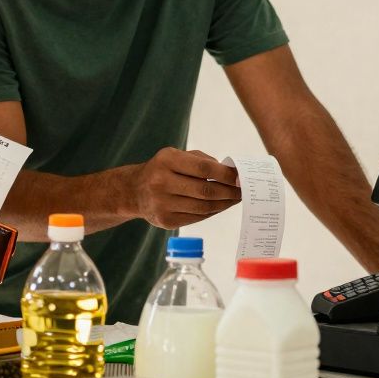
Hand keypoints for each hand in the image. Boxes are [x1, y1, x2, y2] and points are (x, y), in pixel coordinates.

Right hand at [125, 148, 241, 228]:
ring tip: (236, 199)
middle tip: (244, 190)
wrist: (134, 191)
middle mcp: (161, 182)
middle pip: (205, 191)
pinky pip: (197, 218)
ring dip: (224, 204)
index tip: (241, 177)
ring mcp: (162, 204)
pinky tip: (221, 206)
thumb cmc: (162, 170)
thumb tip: (230, 173)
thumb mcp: (175, 155)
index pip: (203, 169)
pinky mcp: (166, 221)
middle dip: (229, 191)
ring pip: (203, 207)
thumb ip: (201, 160)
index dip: (226, 174)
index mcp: (166, 160)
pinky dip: (212, 212)